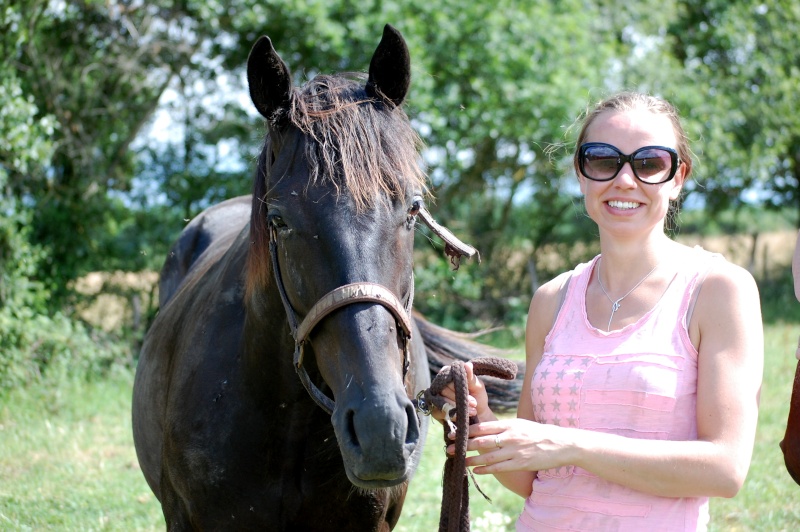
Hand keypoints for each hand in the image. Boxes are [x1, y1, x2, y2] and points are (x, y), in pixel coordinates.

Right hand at [432, 361, 491, 422]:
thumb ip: (471, 377)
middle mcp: (439, 384)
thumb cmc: (478, 398)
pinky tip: (461, 417)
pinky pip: (438, 412)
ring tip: (472, 411)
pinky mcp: (434, 411)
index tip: (471, 392)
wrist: (478, 416)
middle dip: (459, 398)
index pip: (447, 376)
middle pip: (444, 389)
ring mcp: (435, 397)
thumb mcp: (477, 387)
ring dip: (457, 407)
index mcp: (448, 374)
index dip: (458, 385)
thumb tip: (468, 365)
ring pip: (441, 400)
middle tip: (474, 404)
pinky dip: (452, 415)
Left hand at [446, 418, 573, 474]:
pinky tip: (476, 471)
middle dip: (463, 445)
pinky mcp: (520, 463)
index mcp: (509, 424)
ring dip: (471, 460)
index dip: (466, 431)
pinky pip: (499, 468)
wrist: (561, 443)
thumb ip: (503, 427)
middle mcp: (510, 436)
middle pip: (481, 441)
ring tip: (459, 462)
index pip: (482, 427)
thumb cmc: (539, 433)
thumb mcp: (520, 424)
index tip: (453, 433)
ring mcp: (515, 451)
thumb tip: (484, 428)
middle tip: (450, 448)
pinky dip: (485, 469)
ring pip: (488, 456)